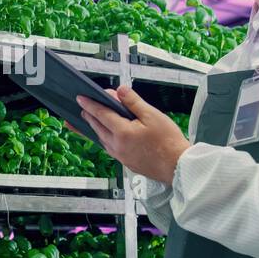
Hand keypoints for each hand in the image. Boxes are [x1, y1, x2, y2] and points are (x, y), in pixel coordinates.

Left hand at [73, 85, 190, 184]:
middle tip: (83, 108)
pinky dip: (104, 138)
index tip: (81, 98)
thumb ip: (133, 102)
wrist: (177, 166)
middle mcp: (117, 146)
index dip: (90, 104)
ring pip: (102, 139)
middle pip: (98, 127)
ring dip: (95, 128)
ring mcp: (120, 156)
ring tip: (90, 121)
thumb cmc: (169, 142)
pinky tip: (106, 136)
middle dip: (89, 116)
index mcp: (122, 132)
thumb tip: (120, 90)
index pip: (101, 114)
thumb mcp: (152, 115)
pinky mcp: (125, 162)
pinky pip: (109, 148)